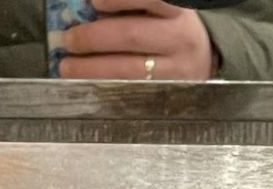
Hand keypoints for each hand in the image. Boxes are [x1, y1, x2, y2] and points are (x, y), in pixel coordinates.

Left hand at [58, 0, 215, 79]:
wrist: (205, 58)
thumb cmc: (171, 27)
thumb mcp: (159, 10)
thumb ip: (131, 8)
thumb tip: (89, 9)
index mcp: (177, 10)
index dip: (120, 0)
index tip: (94, 1)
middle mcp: (179, 39)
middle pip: (132, 36)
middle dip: (94, 38)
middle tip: (69, 39)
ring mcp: (175, 71)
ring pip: (129, 71)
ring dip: (92, 69)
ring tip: (67, 66)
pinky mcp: (166, 96)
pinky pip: (130, 94)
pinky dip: (103, 88)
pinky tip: (85, 84)